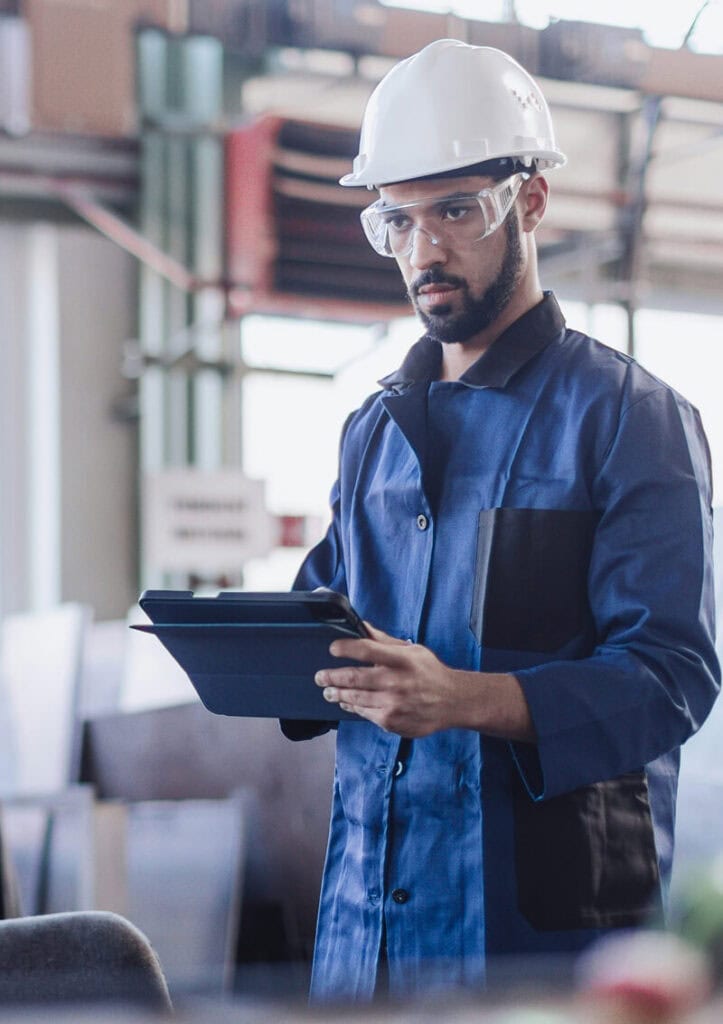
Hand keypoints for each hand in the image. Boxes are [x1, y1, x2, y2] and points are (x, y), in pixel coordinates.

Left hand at [315, 624, 535, 741]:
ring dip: (337, 694)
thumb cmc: (430, 672)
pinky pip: (364, 713)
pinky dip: (352, 707)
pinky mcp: (391, 721)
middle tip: (320, 676)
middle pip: (354, 678)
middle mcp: (396, 682)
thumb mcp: (411, 650)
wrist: (452, 702)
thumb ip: (384, 641)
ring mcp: (393, 704)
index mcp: (401, 659)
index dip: (346, 648)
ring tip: (328, 691)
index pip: (367, 650)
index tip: (332, 649)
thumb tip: (361, 626)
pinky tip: (346, 702)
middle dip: (332, 677)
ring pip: (355, 698)